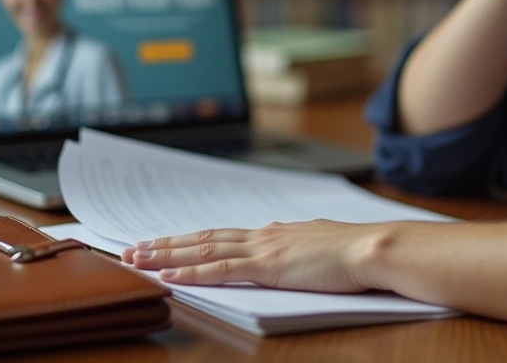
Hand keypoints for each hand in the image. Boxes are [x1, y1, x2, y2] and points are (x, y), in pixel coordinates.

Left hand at [121, 219, 388, 292]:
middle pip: (203, 237)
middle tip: (132, 248)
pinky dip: (191, 271)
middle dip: (165, 244)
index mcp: (275, 232)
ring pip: (203, 249)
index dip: (189, 239)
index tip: (163, 243)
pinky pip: (220, 269)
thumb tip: (292, 249)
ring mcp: (263, 249)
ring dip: (166, 254)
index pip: (222, 234)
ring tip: (137, 258)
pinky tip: (168, 274)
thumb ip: (300, 247)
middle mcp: (263, 235)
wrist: (374, 248)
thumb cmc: (357, 252)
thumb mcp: (321, 246)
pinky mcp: (268, 266)